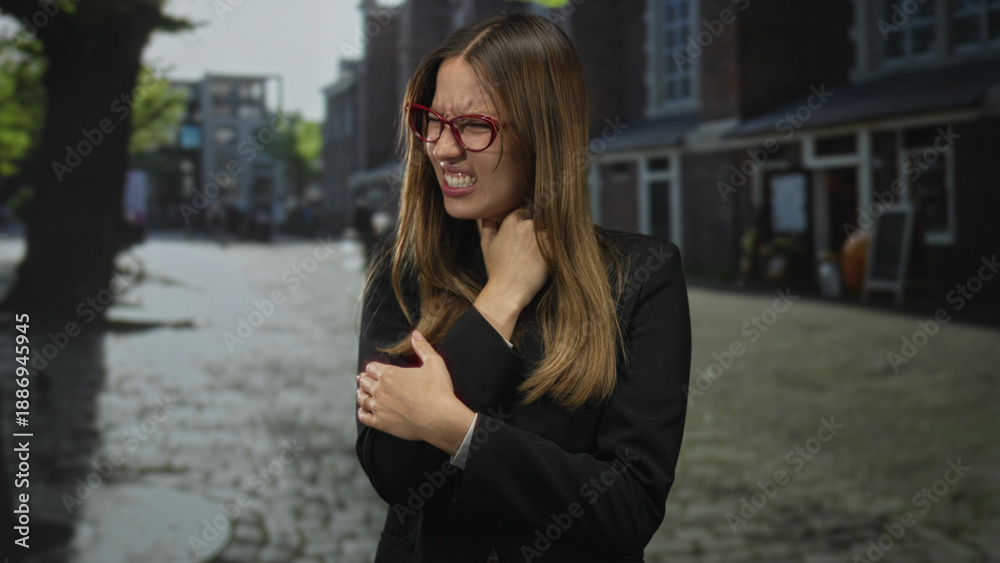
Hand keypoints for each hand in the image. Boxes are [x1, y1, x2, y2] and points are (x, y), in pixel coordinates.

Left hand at [357, 331, 473, 454]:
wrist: (440, 418)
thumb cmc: (439, 391)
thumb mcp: (434, 363)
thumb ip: (423, 347)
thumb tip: (416, 334)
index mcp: (390, 374)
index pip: (372, 367)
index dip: (373, 368)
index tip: (374, 370)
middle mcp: (380, 389)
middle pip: (364, 381)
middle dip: (365, 379)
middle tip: (365, 380)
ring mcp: (379, 407)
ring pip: (361, 398)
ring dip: (361, 394)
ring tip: (362, 393)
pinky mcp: (381, 423)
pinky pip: (363, 416)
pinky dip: (362, 412)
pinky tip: (364, 410)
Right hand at [475, 206, 551, 338]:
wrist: (509, 290)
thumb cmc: (497, 270)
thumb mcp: (486, 245)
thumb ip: (487, 225)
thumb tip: (487, 213)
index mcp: (511, 221)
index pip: (526, 207)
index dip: (530, 214)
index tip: (533, 221)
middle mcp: (527, 224)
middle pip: (541, 214)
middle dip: (541, 222)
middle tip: (541, 234)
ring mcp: (541, 235)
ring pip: (552, 224)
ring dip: (551, 230)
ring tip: (550, 240)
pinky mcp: (553, 247)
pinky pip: (560, 236)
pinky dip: (559, 240)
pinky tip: (556, 248)